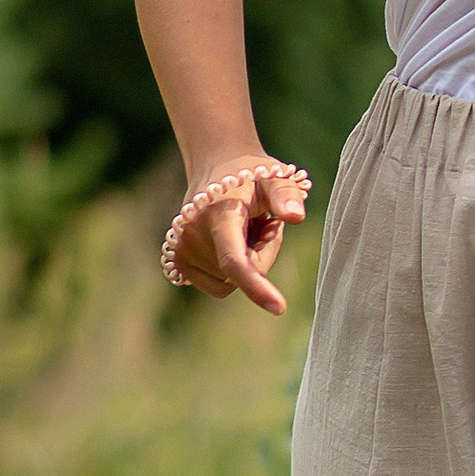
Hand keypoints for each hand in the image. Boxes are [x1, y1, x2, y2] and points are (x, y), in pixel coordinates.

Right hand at [169, 162, 307, 315]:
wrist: (213, 167)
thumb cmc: (249, 174)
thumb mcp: (274, 177)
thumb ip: (286, 195)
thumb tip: (296, 217)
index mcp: (219, 216)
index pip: (236, 261)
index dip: (257, 287)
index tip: (279, 308)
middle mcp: (193, 235)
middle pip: (245, 272)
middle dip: (264, 253)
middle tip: (263, 222)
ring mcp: (181, 251)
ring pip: (232, 282)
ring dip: (247, 261)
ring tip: (243, 228)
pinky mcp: (178, 262)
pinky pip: (219, 285)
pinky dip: (230, 270)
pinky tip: (230, 240)